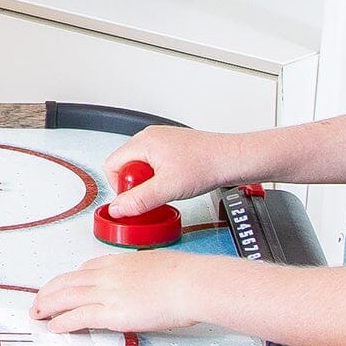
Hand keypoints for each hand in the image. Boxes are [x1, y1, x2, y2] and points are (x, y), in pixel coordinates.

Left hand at [31, 251, 221, 336]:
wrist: (190, 283)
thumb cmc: (183, 275)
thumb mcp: (156, 265)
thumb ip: (141, 274)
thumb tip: (142, 283)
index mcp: (118, 262)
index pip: (84, 270)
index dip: (69, 280)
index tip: (62, 286)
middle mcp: (106, 275)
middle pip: (67, 282)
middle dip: (48, 292)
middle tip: (39, 300)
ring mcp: (106, 293)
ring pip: (65, 298)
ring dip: (47, 306)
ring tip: (38, 314)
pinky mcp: (110, 313)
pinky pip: (77, 317)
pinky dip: (62, 322)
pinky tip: (55, 326)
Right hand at [99, 124, 239, 209]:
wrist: (233, 159)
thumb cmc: (208, 164)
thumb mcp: (168, 188)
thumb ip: (139, 200)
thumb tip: (117, 209)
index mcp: (143, 141)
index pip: (111, 165)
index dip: (120, 186)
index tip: (136, 197)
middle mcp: (150, 137)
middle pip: (125, 166)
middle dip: (137, 184)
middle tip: (156, 192)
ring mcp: (162, 141)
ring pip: (141, 166)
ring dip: (150, 182)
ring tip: (169, 187)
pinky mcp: (173, 147)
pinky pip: (155, 164)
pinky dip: (161, 177)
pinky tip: (176, 182)